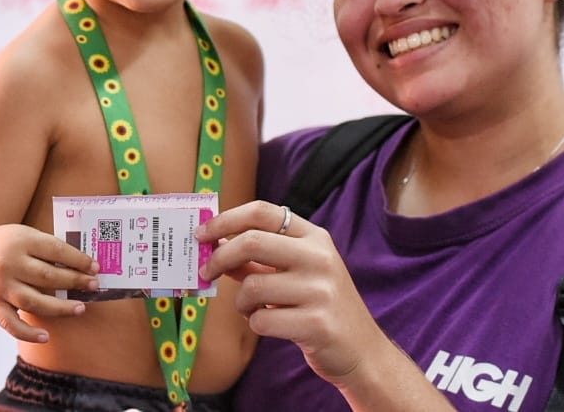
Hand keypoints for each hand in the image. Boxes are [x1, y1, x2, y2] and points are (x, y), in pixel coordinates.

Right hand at [0, 223, 98, 342]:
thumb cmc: (5, 245)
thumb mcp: (24, 236)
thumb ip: (47, 248)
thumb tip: (82, 266)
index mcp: (20, 240)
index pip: (56, 250)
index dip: (78, 260)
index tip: (95, 268)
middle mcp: (8, 264)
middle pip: (47, 277)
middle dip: (74, 282)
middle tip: (94, 286)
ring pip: (34, 302)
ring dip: (60, 308)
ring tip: (80, 308)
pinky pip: (11, 323)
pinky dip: (28, 333)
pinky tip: (46, 336)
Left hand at [196, 201, 384, 383]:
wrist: (361, 350)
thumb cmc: (319, 306)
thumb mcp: (294, 273)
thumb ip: (257, 259)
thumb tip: (214, 245)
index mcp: (314, 237)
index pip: (263, 212)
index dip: (226, 219)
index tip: (202, 233)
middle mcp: (320, 257)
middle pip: (252, 241)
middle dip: (219, 257)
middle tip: (207, 271)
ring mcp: (321, 290)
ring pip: (252, 286)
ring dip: (241, 301)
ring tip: (252, 309)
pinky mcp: (317, 324)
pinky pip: (262, 320)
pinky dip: (255, 323)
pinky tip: (270, 324)